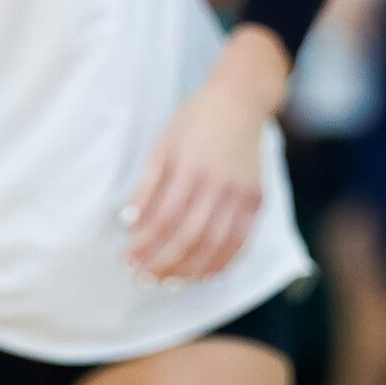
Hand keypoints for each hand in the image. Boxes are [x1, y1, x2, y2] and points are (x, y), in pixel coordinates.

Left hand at [125, 25, 287, 282]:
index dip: (145, 245)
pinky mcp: (257, 200)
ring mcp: (242, 194)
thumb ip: (147, 186)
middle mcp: (220, 184)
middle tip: (144, 279)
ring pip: (217, 245)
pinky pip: (241, 241)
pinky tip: (204, 275)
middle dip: (164, 264)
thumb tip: (129, 223)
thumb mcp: (163, 145)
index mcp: (192, 168)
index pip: (165, 219)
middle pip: (190, 237)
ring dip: (191, 270)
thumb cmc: (195, 121)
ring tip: (169, 282)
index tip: (128, 260)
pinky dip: (223, 262)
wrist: (241, 101)